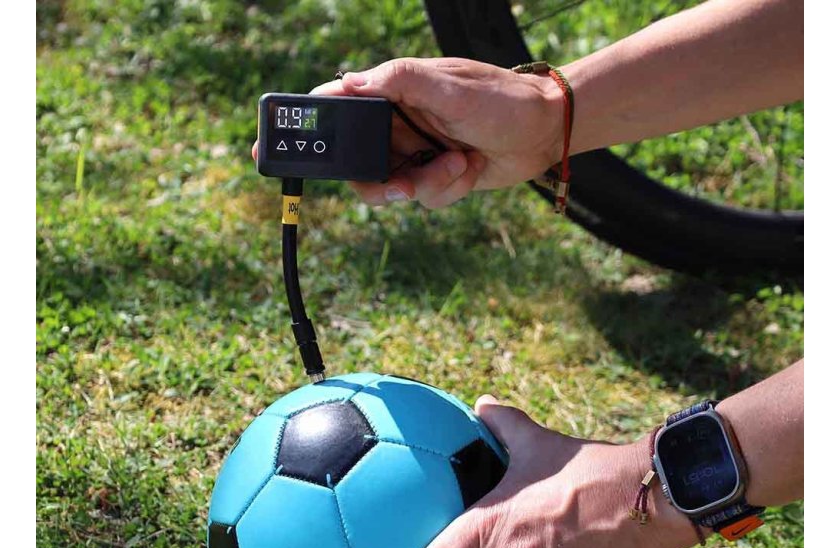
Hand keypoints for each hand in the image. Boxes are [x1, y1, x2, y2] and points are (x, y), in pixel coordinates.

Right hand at [251, 57, 563, 207]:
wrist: (544, 133)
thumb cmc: (501, 100)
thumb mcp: (449, 86)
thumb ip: (399, 82)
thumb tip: (349, 82)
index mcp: (390, 92)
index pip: (334, 108)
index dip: (301, 129)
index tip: (269, 151)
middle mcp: (395, 123)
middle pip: (355, 163)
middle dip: (382, 180)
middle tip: (406, 182)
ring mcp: (413, 152)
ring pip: (387, 188)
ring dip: (423, 185)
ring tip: (456, 164)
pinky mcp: (432, 176)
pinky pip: (420, 198)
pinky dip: (445, 189)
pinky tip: (469, 166)